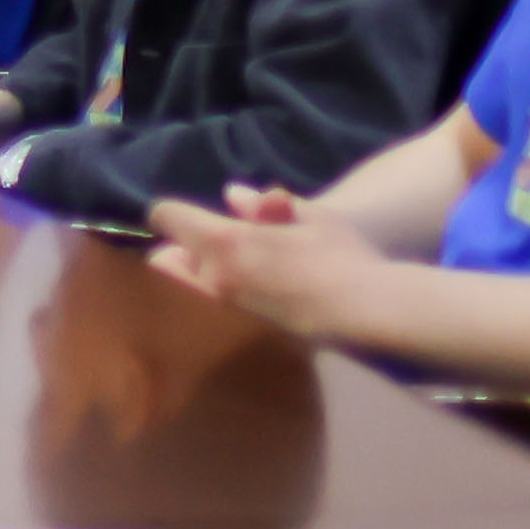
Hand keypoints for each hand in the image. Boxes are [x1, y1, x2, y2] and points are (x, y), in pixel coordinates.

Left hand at [146, 185, 388, 345]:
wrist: (366, 311)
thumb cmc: (341, 256)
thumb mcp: (311, 217)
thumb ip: (267, 205)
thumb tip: (232, 194)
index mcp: (224, 241)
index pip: (167, 216)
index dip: (177, 211)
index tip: (194, 215)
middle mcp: (211, 277)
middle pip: (163, 260)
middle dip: (180, 251)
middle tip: (213, 247)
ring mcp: (220, 310)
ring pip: (181, 289)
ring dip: (194, 277)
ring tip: (235, 270)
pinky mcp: (234, 335)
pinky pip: (204, 312)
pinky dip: (210, 301)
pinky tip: (247, 295)